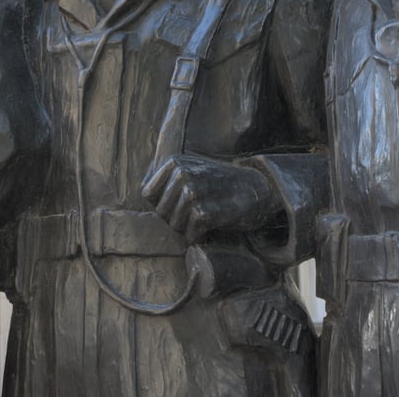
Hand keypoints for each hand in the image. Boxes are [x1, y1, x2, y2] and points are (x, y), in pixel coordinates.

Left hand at [141, 155, 279, 243]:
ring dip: (188, 229)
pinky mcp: (205, 212)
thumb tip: (141, 196)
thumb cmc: (220, 185)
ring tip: (204, 218)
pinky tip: (210, 228)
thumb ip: (166, 181)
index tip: (181, 204)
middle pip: (161, 213)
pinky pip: (190, 234)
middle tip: (197, 213)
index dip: (163, 205)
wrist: (257, 189)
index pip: (148, 195)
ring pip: (175, 225)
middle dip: (176, 219)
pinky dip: (198, 237)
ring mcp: (193, 192)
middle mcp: (181, 174)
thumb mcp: (191, 172)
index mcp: (174, 162)